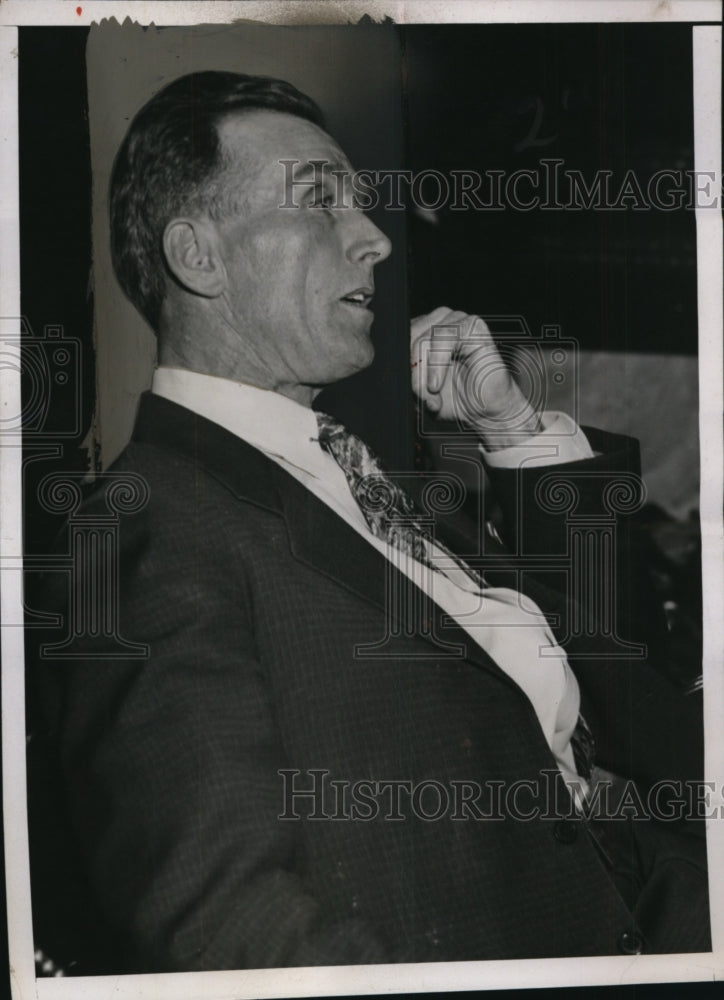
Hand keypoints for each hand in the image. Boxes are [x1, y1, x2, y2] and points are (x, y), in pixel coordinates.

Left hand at [410, 308, 541, 448]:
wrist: (484, 412)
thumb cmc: (454, 400)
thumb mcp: (418, 391)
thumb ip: (404, 377)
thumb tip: (393, 370)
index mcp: (424, 331)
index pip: (398, 337)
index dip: (399, 364)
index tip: (406, 390)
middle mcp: (439, 321)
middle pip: (407, 338)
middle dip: (410, 371)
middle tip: (420, 395)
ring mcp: (457, 320)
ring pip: (422, 338)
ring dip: (421, 371)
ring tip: (431, 392)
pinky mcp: (473, 325)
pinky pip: (443, 337)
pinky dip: (436, 364)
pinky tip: (436, 384)